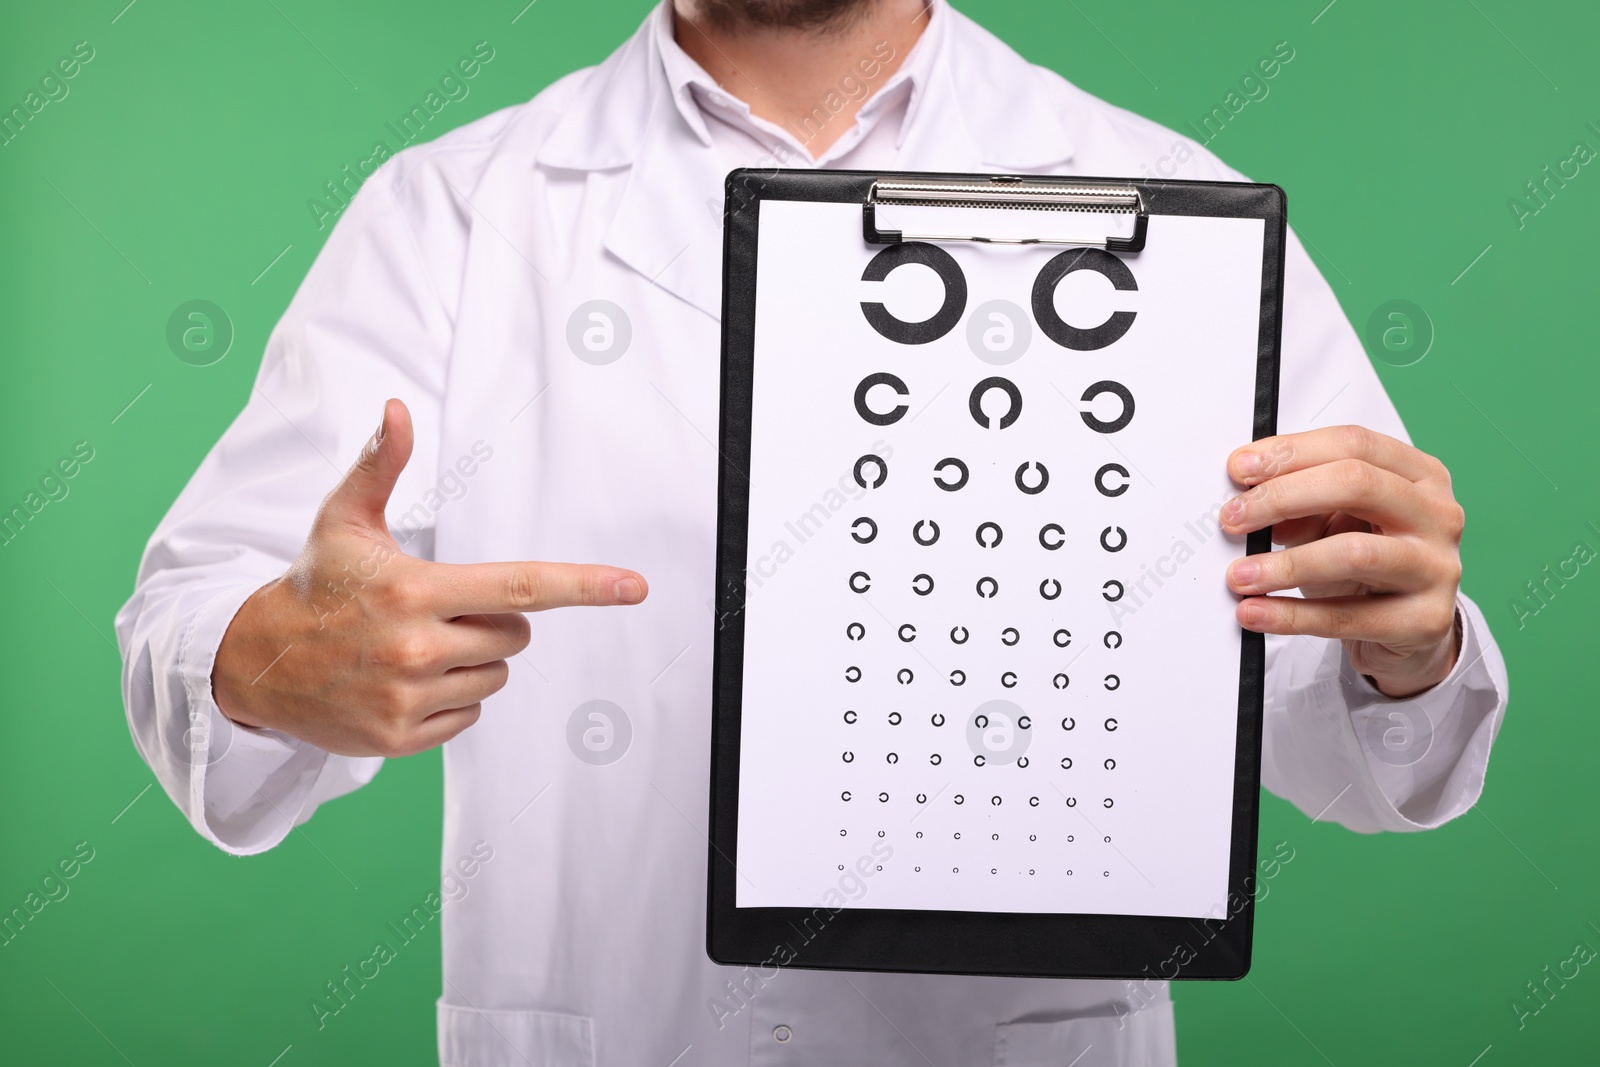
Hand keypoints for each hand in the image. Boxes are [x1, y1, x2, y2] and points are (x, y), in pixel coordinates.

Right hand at [212, 399, 647, 756]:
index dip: (584, 585)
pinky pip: (468, 717)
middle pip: (515, 635)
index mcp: (414, 590)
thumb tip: (397, 409)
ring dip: (472, 662)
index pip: (521, 587)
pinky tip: (403, 682)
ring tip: (414, 647)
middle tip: (436, 611)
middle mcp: (415, 647)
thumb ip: (381, 465)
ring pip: (495, 677)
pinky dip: (449, 702)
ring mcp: (407, 697)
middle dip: (492, 620)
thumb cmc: (314, 584)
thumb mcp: (344, 521)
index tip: (634, 586)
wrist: (254, 663)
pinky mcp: (399, 738)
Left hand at [1221, 425, 1462, 697]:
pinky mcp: (1425, 620)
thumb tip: (1246, 504)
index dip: (1291, 452)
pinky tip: (1255, 613)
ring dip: (1285, 564)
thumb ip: (1300, 505)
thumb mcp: (1335, 523)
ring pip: (1354, 553)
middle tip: (1232, 518)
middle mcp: (1438, 514)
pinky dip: (1291, 616)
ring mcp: (1437, 567)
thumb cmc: (1369, 565)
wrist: (1409, 630)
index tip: (1239, 468)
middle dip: (1282, 497)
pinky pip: (1347, 616)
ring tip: (1239, 576)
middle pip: (1356, 484)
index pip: (1353, 444)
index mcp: (1419, 475)